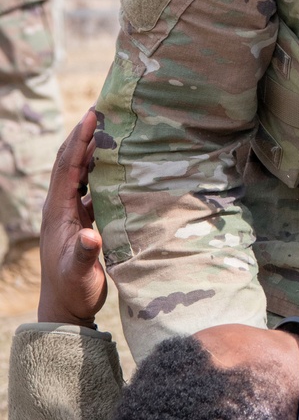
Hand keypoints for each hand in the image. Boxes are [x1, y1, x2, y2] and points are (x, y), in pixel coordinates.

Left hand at [37, 109, 107, 326]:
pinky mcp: (84, 220)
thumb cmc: (72, 291)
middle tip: (102, 109)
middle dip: (84, 135)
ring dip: (94, 150)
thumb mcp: (78, 274)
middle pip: (70, 161)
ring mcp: (72, 213)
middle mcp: (62, 206)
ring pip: (81, 172)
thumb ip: (84, 253)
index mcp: (57, 211)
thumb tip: (91, 235)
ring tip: (113, 128)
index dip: (79, 140)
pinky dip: (104, 170)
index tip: (92, 115)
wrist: (65, 309)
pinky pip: (93, 187)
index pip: (67, 166)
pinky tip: (120, 163)